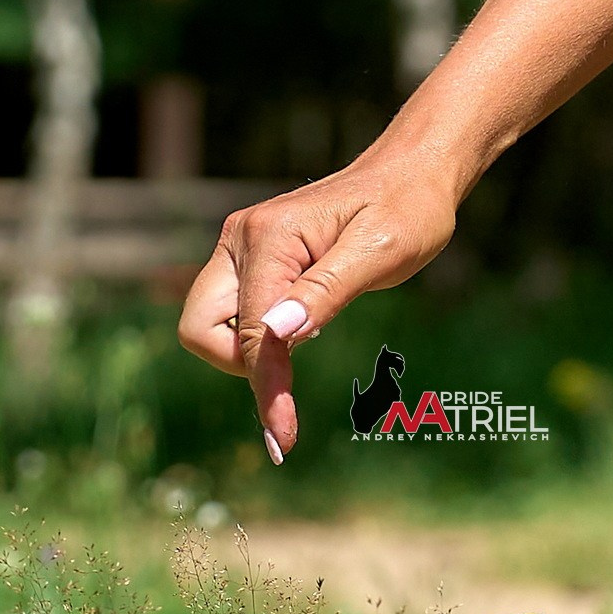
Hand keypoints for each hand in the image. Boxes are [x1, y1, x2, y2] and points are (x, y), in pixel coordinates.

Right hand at [176, 146, 462, 460]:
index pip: (247, 331)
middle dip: (241, 363)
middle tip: (296, 370)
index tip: (283, 438)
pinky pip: (234, 313)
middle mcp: (240, 240)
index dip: (265, 386)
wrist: (412, 175)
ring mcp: (241, 249)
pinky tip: (299, 331)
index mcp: (269, 237)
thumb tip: (276, 334)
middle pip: (200, 329)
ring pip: (210, 324)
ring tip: (314, 329)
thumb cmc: (408, 209)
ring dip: (250, 349)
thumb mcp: (382, 250)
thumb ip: (327, 291)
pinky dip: (258, 337)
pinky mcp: (252, 260)